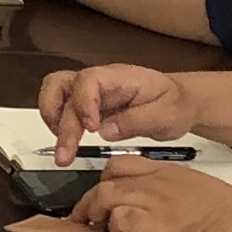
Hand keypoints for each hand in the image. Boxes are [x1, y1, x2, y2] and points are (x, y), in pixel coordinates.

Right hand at [38, 62, 193, 147]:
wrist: (180, 102)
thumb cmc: (175, 104)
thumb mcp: (166, 115)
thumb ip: (136, 121)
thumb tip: (105, 132)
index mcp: (119, 77)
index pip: (88, 80)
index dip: (83, 103)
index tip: (92, 129)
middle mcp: (99, 80)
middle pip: (61, 86)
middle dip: (60, 122)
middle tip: (65, 154)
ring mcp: (90, 91)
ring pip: (54, 92)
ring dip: (51, 119)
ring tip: (62, 148)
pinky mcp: (87, 104)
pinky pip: (61, 107)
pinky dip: (57, 125)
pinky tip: (68, 143)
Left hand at [71, 153, 231, 231]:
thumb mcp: (198, 193)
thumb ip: (174, 196)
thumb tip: (162, 214)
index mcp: (166, 172)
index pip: (120, 165)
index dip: (103, 181)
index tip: (98, 198)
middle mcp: (156, 182)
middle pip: (105, 182)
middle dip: (88, 202)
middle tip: (82, 221)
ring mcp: (154, 200)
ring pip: (105, 197)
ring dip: (96, 217)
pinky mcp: (155, 223)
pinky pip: (119, 220)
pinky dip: (115, 231)